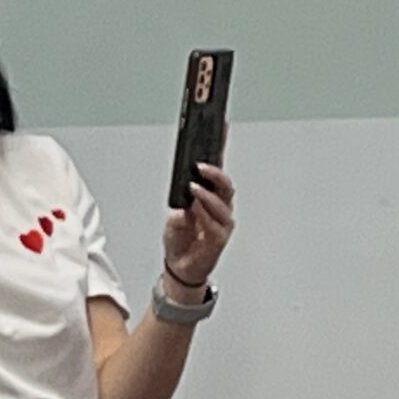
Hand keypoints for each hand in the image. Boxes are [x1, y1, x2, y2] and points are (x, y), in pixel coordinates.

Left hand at [163, 163, 235, 291]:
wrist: (179, 266)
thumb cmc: (179, 240)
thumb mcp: (173, 217)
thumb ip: (180, 209)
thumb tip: (186, 202)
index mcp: (209, 197)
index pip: (216, 172)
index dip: (220, 151)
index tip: (220, 132)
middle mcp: (219, 208)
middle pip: (225, 185)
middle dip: (215, 174)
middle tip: (200, 166)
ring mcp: (221, 223)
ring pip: (222, 203)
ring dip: (207, 194)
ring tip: (193, 188)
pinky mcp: (219, 239)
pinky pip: (216, 224)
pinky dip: (205, 214)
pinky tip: (196, 209)